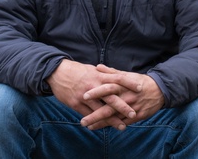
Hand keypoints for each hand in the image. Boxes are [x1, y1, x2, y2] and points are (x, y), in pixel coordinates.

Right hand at [45, 61, 162, 130]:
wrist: (57, 72)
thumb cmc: (77, 71)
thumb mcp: (92, 70)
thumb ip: (105, 74)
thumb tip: (117, 76)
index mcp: (99, 76)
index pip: (118, 79)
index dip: (129, 83)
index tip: (140, 88)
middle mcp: (93, 86)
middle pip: (111, 98)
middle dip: (123, 107)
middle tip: (134, 114)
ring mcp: (84, 96)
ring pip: (100, 110)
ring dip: (111, 120)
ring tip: (121, 126)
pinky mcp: (75, 104)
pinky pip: (87, 115)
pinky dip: (96, 122)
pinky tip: (102, 128)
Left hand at [80, 64, 164, 129]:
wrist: (160, 90)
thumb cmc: (140, 82)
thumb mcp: (127, 75)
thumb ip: (111, 73)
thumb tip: (97, 67)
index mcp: (123, 86)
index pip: (108, 88)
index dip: (96, 92)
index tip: (84, 96)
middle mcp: (126, 97)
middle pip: (109, 108)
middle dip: (95, 115)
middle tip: (82, 121)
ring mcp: (131, 108)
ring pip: (114, 118)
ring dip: (101, 123)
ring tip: (89, 127)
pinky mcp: (137, 116)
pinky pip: (123, 123)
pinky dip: (113, 125)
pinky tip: (103, 128)